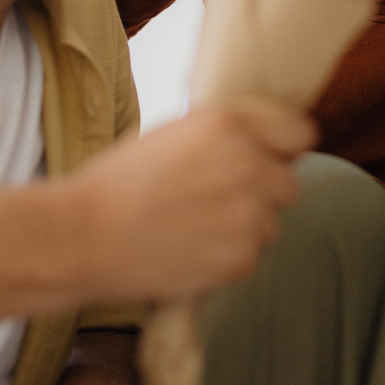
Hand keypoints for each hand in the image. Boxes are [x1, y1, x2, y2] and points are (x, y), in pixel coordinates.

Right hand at [65, 99, 313, 302]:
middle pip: (288, 184)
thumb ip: (226, 133)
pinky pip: (250, 256)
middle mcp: (248, 165)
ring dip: (245, 227)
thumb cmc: (119, 181)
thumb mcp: (174, 132)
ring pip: (270, 224)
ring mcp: (248, 215)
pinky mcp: (240, 259)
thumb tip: (265, 142)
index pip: (300, 133)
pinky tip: (189, 250)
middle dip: (262, 192)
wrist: (84, 236)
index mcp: (229, 124)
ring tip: (194, 228)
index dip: (283, 148)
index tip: (269, 159)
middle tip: (218, 201)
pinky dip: (227, 257)